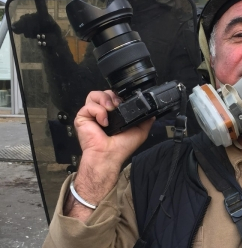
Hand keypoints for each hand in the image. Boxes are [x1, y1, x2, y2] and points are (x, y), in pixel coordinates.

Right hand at [65, 90, 153, 220]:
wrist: (109, 155)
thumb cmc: (121, 147)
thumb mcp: (140, 131)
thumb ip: (146, 120)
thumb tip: (153, 113)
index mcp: (112, 114)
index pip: (113, 96)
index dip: (119, 96)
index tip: (124, 102)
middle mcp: (101, 112)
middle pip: (103, 92)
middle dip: (112, 96)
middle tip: (117, 106)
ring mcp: (91, 114)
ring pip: (94, 94)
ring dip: (104, 99)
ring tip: (110, 110)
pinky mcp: (82, 117)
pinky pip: (88, 105)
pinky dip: (98, 111)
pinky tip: (103, 122)